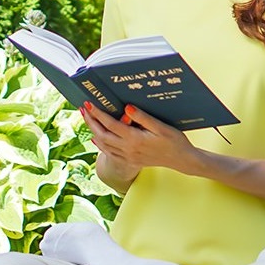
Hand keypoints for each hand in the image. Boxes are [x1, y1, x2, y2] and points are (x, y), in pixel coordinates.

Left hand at [81, 102, 197, 173]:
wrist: (181, 160)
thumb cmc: (173, 141)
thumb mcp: (160, 127)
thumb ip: (142, 117)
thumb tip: (126, 108)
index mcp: (134, 139)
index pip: (111, 125)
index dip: (98, 114)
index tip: (89, 104)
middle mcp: (128, 149)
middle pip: (102, 135)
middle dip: (91, 121)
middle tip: (83, 108)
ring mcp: (127, 156)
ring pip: (103, 144)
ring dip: (93, 131)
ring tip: (87, 119)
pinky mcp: (129, 160)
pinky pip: (109, 153)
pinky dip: (100, 144)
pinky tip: (96, 138)